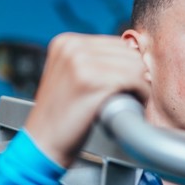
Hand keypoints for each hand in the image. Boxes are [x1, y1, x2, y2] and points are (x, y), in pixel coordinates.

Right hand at [25, 33, 149, 166]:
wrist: (43, 142)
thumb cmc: (61, 116)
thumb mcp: (70, 76)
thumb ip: (93, 62)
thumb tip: (132, 55)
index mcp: (66, 42)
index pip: (116, 43)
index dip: (127, 66)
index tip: (126, 85)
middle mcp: (72, 47)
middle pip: (128, 52)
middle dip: (136, 75)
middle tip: (130, 96)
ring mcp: (80, 62)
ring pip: (135, 65)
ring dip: (140, 85)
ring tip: (130, 101)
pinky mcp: (92, 81)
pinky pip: (134, 80)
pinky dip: (140, 95)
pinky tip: (132, 106)